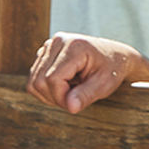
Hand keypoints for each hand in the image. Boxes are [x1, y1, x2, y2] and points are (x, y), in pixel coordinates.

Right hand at [28, 33, 148, 112]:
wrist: (115, 56)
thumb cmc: (112, 69)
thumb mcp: (104, 84)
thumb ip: (86, 95)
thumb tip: (70, 107)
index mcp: (74, 46)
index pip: (52, 79)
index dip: (61, 97)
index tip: (76, 103)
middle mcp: (58, 41)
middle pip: (39, 80)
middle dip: (55, 97)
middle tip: (74, 99)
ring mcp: (50, 45)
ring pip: (34, 81)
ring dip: (49, 94)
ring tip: (71, 91)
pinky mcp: (45, 52)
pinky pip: (34, 77)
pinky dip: (46, 88)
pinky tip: (65, 85)